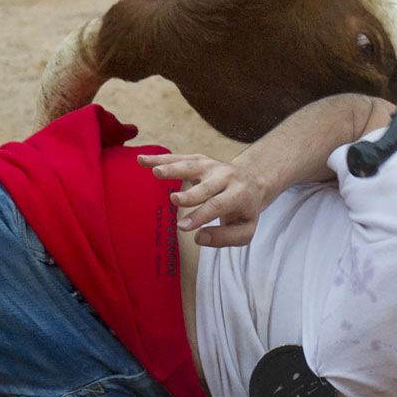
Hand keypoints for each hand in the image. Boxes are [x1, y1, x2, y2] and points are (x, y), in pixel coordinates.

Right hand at [138, 153, 269, 246]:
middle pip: (206, 186)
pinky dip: (160, 158)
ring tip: (156, 172)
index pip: (218, 206)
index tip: (183, 227)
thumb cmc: (245, 211)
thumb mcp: (245, 230)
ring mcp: (212, 166)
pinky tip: (143, 160)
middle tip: (174, 200)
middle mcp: (225, 177)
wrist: (253, 181)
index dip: (200, 215)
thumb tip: (200, 238)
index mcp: (239, 195)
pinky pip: (179, 158)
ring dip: (173, 168)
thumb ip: (225, 238)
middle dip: (190, 194)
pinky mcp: (200, 160)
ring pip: (191, 166)